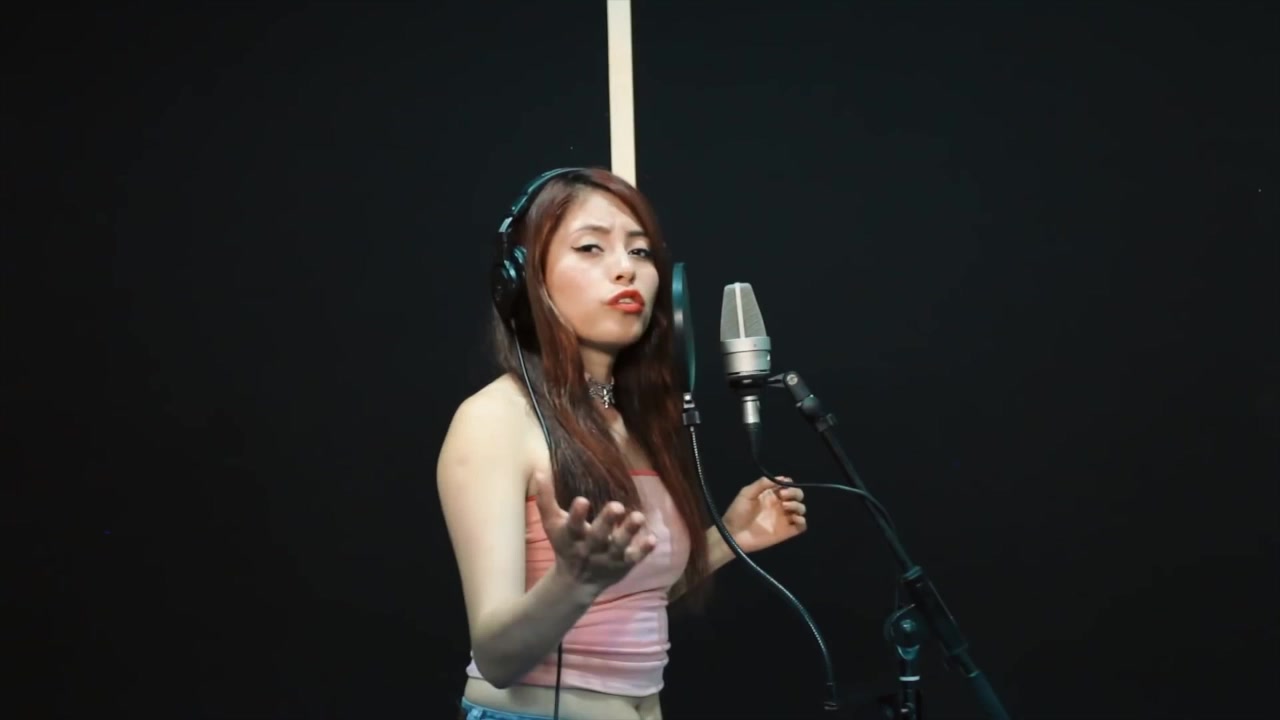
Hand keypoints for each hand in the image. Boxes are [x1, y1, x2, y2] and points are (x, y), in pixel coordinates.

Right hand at [532, 471, 656, 591]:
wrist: (577, 582)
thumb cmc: (566, 544)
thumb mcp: (553, 524)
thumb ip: (546, 499)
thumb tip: (539, 470)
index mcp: (571, 537)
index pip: (572, 526)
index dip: (576, 515)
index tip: (582, 500)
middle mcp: (590, 548)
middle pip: (598, 536)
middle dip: (607, 522)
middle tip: (617, 506)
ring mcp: (608, 558)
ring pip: (619, 546)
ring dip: (629, 532)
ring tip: (639, 517)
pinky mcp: (623, 564)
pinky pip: (634, 558)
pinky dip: (643, 550)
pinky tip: (652, 538)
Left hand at [722, 475, 806, 553]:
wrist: (733, 534)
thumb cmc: (737, 512)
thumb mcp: (747, 493)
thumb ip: (762, 483)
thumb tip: (781, 478)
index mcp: (771, 494)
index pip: (788, 485)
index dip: (789, 484)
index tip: (782, 487)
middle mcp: (779, 505)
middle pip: (798, 495)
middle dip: (795, 493)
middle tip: (783, 496)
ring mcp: (784, 518)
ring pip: (801, 509)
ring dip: (797, 505)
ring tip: (784, 507)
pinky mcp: (787, 532)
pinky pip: (802, 525)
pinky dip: (802, 521)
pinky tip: (793, 518)